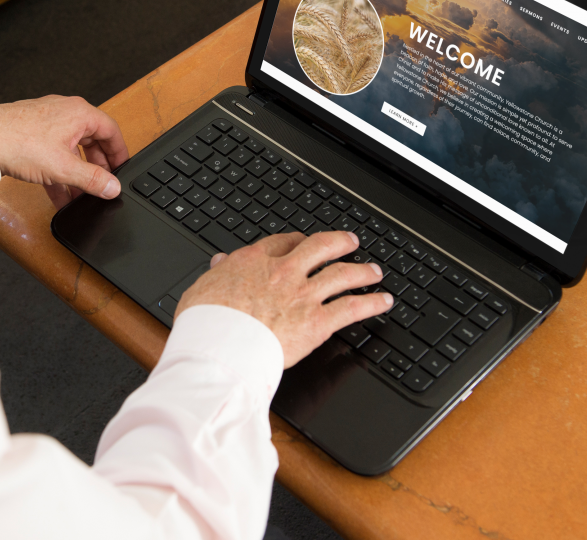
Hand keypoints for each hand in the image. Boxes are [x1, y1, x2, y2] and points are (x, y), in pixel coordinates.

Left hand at [0, 96, 129, 209]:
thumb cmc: (18, 141)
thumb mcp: (64, 168)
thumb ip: (92, 180)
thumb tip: (113, 186)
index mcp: (79, 113)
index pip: (111, 131)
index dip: (119, 153)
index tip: (122, 170)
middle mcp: (65, 113)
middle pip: (92, 141)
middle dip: (97, 168)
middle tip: (102, 185)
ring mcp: (47, 123)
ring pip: (71, 150)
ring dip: (77, 175)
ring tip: (80, 196)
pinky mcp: (32, 135)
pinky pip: (54, 155)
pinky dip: (59, 173)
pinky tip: (59, 195)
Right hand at [176, 231, 392, 367]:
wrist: (220, 346)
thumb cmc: (207, 322)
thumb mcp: (202, 288)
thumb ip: (217, 274)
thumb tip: (220, 264)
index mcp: (255, 261)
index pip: (283, 242)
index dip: (297, 241)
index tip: (303, 242)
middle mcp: (284, 272)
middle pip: (320, 248)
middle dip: (339, 243)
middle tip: (350, 242)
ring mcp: (304, 296)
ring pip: (342, 274)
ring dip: (362, 271)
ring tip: (374, 271)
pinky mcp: (318, 322)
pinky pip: (352, 308)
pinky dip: (372, 303)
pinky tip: (384, 301)